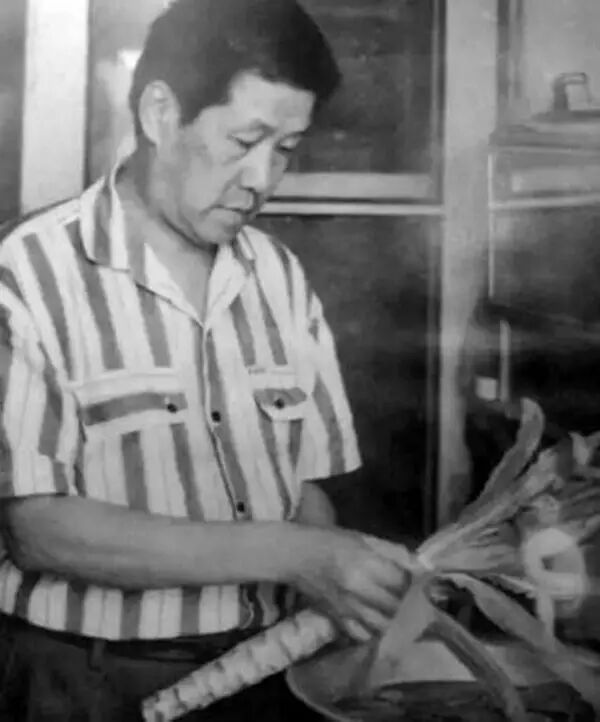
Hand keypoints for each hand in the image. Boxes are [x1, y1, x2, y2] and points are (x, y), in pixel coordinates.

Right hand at [287, 526, 411, 642]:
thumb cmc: (329, 541)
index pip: (402, 581)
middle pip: (396, 606)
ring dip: (395, 621)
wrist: (294, 556)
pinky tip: (378, 624)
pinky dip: (374, 633)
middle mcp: (358, 589)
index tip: (420, 582)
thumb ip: (393, 552)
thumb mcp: (363, 538)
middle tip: (414, 599)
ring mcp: (347, 608)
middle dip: (409, 604)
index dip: (416, 583)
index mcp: (365, 564)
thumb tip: (419, 566)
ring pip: (383, 626)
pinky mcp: (337, 620)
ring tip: (400, 613)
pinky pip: (363, 636)